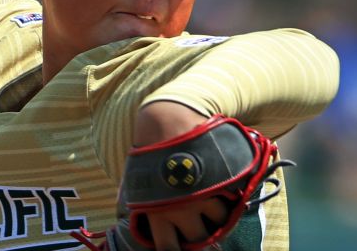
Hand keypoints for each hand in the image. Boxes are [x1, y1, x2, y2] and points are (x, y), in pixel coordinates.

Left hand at [133, 102, 228, 250]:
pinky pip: (233, 199)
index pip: (168, 249)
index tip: (179, 242)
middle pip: (199, 239)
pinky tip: (224, 186)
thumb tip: (123, 210)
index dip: (175, 248)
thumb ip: (135, 197)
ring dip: (217, 213)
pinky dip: (231, 195)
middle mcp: (182, 210)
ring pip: (220, 220)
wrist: (168, 118)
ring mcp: (204, 196)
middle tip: (198, 221)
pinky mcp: (221, 181)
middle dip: (200, 232)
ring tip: (212, 199)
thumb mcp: (135, 176)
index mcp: (156, 212)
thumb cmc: (148, 146)